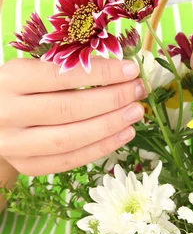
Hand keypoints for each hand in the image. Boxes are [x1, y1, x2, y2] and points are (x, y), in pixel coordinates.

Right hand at [0, 58, 145, 175]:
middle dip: (111, 99)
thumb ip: (67, 68)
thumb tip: (120, 70)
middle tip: (138, 91)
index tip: (131, 69)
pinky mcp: (27, 166)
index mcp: (11, 79)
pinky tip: (123, 134)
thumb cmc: (19, 89)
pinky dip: (100, 148)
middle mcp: (8, 113)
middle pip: (69, 109)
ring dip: (110, 126)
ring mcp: (15, 144)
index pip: (62, 76)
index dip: (101, 73)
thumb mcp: (31, 69)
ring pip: (70, 138)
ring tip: (136, 113)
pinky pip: (69, 160)